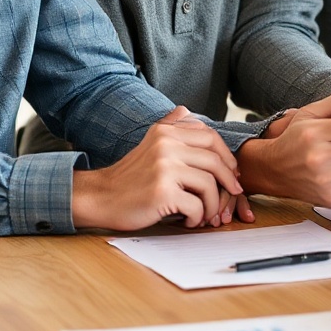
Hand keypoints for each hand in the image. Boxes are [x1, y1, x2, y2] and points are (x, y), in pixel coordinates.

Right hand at [72, 107, 250, 231]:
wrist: (100, 197)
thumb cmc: (130, 177)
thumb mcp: (149, 142)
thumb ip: (169, 126)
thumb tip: (188, 110)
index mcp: (166, 131)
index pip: (210, 137)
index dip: (226, 156)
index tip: (231, 172)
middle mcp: (166, 145)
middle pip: (215, 160)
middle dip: (228, 180)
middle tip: (231, 193)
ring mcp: (164, 168)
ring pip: (209, 184)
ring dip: (214, 204)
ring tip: (207, 213)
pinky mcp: (162, 193)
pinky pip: (196, 205)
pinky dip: (198, 217)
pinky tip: (190, 220)